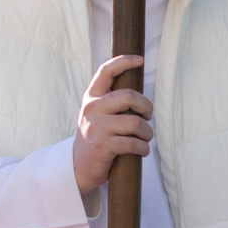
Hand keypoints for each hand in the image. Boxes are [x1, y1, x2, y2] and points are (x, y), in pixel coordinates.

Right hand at [72, 56, 152, 196]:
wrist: (78, 166)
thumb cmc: (95, 138)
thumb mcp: (96, 115)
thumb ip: (111, 102)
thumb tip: (138, 93)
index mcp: (91, 98)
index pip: (106, 71)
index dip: (124, 61)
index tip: (140, 60)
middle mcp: (92, 109)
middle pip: (129, 96)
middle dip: (146, 106)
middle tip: (148, 116)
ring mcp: (97, 127)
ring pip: (135, 123)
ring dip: (147, 133)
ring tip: (145, 138)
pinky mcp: (103, 145)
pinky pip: (133, 143)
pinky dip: (143, 148)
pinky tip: (141, 151)